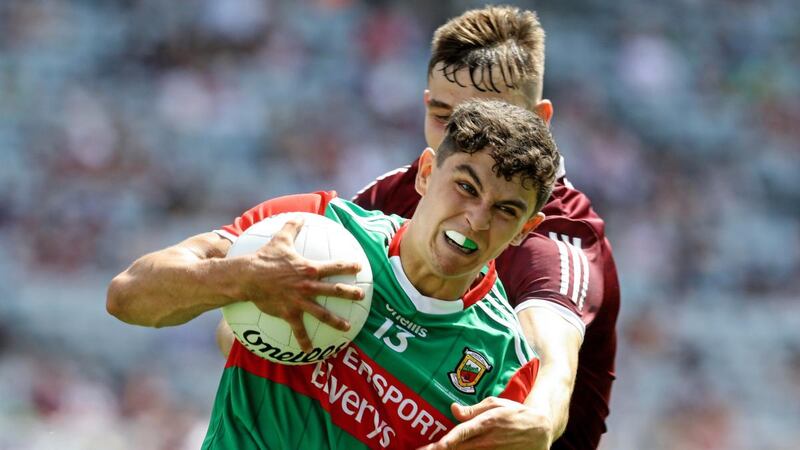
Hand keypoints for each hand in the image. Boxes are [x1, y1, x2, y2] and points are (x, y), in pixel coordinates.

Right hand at [233, 218, 364, 350]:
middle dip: (351, 294)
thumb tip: (299, 216)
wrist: (248, 277)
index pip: (334, 266)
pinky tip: (310, 351)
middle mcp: (308, 286)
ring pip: (323, 313)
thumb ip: (292, 227)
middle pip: (335, 291)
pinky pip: (299, 330)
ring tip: (348, 327)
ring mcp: (300, 301)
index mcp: (309, 269)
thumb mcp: (280, 239)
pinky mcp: (289, 313)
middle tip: (362, 296)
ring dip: (337, 321)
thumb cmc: (264, 258)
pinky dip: (304, 341)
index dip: (348, 266)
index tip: (359, 267)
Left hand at [417, 397, 552, 449]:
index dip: (448, 441)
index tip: (435, 446)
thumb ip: (473, 409)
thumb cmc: (515, 413)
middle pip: (459, 449)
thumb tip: (453, 409)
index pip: (463, 433)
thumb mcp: (495, 404)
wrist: (540, 430)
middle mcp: (487, 441)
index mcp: (486, 424)